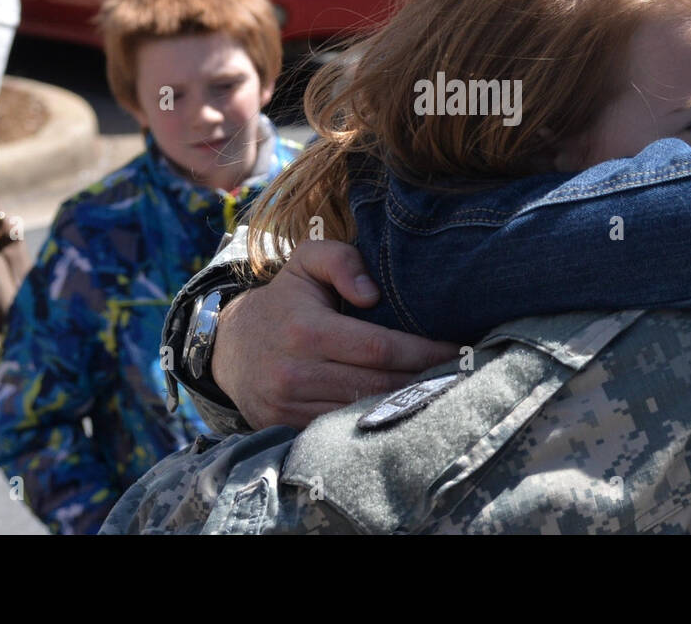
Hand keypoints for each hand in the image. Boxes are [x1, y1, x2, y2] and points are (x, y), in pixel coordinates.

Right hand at [210, 239, 459, 430]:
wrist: (229, 346)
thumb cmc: (284, 300)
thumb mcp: (306, 262)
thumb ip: (341, 260)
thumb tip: (372, 294)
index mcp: (308, 330)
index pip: (381, 349)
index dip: (424, 353)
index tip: (458, 351)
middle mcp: (297, 373)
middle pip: (379, 386)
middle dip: (424, 381)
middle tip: (461, 374)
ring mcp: (289, 406)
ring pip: (363, 412)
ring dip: (405, 405)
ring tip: (442, 393)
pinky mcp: (285, 427)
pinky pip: (340, 430)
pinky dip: (374, 422)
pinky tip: (402, 411)